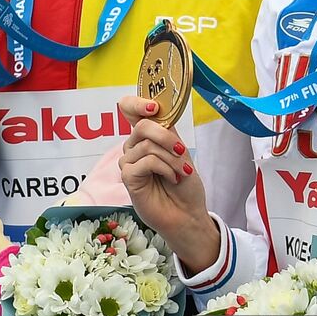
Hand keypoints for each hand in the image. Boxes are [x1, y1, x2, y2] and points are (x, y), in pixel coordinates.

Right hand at [116, 96, 218, 273]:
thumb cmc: (185, 185)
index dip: (136, 103)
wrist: (188, 213)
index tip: (153, 108)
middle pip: (142, 125)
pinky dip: (165, 168)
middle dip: (166, 137)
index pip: (128, 109)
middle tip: (180, 151)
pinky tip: (172, 179)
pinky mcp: (128, 178)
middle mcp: (134, 147)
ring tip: (181, 171)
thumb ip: (166, 131)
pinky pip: (146, 162)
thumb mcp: (180, 151)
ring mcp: (128, 163)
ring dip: (171, 158)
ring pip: (147, 145)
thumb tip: (156, 111)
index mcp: (146, 137)